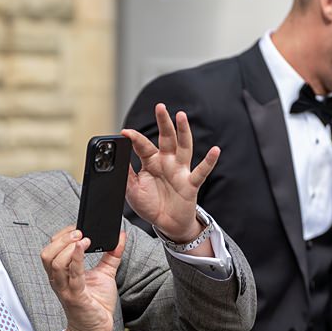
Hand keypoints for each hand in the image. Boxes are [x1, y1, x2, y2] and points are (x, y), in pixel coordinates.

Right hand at [41, 226, 125, 330]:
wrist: (96, 330)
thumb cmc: (96, 304)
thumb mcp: (105, 274)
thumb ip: (111, 255)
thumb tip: (120, 237)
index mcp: (61, 274)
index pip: (52, 249)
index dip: (62, 235)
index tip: (78, 227)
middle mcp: (59, 280)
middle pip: (47, 253)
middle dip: (62, 239)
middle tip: (79, 232)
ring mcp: (65, 289)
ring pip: (54, 262)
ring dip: (67, 247)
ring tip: (82, 239)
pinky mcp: (75, 297)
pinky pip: (72, 275)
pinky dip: (77, 258)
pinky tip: (84, 247)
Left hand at [122, 104, 219, 242]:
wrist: (166, 224)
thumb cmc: (150, 205)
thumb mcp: (132, 190)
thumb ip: (126, 175)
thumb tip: (116, 160)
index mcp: (151, 162)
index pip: (143, 145)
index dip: (134, 138)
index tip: (124, 132)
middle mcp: (167, 162)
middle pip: (166, 138)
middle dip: (164, 122)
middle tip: (160, 106)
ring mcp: (180, 171)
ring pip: (183, 147)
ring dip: (183, 131)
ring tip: (181, 116)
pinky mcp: (190, 184)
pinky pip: (201, 171)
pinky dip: (209, 161)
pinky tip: (215, 150)